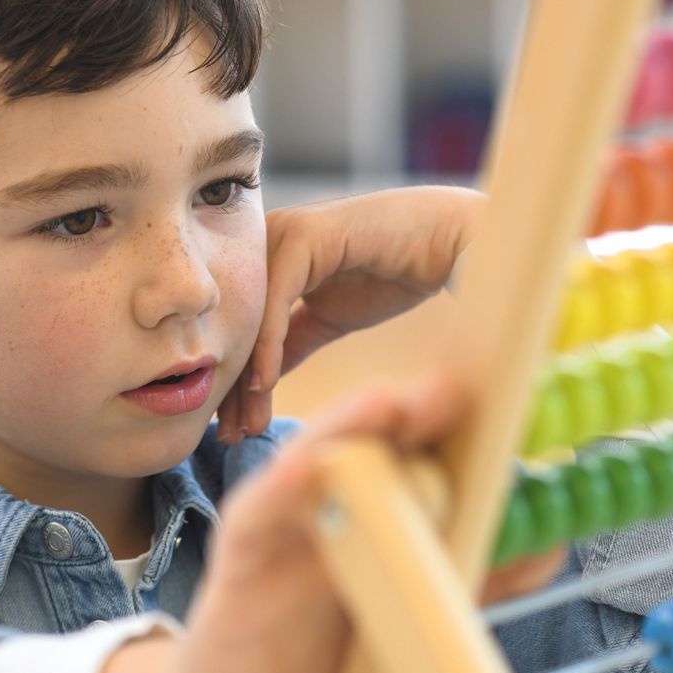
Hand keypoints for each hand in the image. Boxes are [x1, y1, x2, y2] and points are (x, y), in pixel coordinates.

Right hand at [98, 370, 563, 672]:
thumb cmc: (323, 654)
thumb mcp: (409, 616)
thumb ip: (472, 581)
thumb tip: (548, 548)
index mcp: (375, 506)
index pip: (416, 450)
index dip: (456, 423)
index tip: (508, 399)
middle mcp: (329, 498)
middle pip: (371, 441)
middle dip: (413, 412)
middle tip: (451, 390)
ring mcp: (283, 520)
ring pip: (315, 461)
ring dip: (349, 427)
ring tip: (388, 402)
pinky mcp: (241, 553)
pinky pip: (261, 513)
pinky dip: (285, 486)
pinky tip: (308, 468)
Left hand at [217, 186, 485, 443]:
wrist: (443, 243)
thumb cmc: (393, 273)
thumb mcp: (329, 318)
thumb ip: (291, 341)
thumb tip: (258, 382)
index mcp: (267, 255)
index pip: (239, 328)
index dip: (234, 381)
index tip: (231, 431)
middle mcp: (265, 240)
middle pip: (237, 324)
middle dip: (232, 385)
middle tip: (229, 437)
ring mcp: (281, 234)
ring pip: (251, 318)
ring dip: (246, 376)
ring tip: (244, 424)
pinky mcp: (302, 236)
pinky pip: (276, 301)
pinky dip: (268, 346)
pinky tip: (264, 385)